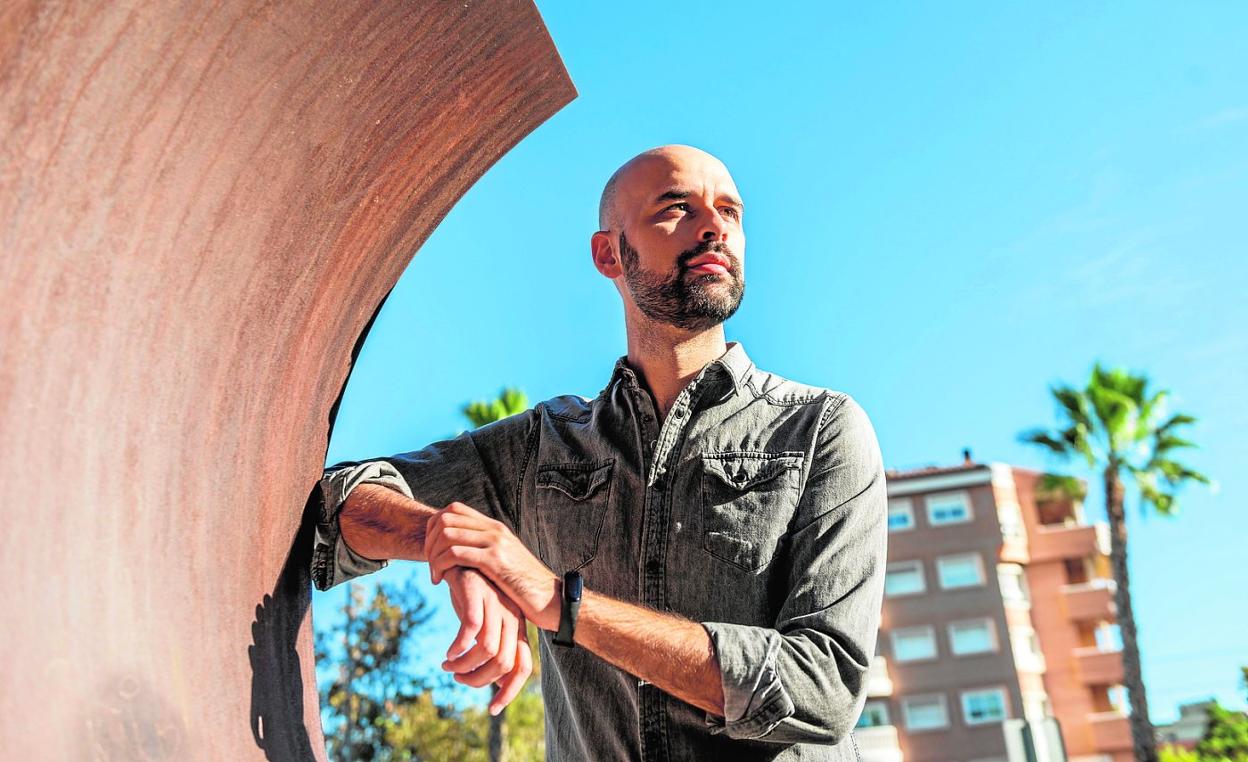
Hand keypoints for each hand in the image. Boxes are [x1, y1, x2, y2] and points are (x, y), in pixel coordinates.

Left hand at [425, 502, 561, 631]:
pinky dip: (440, 565)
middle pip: (445, 519)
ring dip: (432, 556)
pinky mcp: (495, 561)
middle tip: (430, 565)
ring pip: (447, 535)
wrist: (551, 601)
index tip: (432, 551)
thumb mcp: (505, 563)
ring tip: (435, 576)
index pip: (454, 509)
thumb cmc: (525, 589)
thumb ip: (486, 553)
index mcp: (495, 527)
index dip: (434, 526)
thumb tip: (463, 553)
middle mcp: (495, 530)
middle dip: (429, 541)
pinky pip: (455, 553)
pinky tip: (441, 581)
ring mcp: (495, 543)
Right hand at [441, 566, 532, 714]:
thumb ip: (492, 649)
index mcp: (517, 627)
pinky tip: (448, 653)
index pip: (523, 667)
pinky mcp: (478, 594)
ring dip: (465, 666)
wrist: (460, 558)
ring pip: (488, 649)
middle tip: (458, 679)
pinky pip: (471, 630)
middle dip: (479, 680)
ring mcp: (496, 605)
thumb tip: (494, 682)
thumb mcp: (485, 625)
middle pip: (504, 663)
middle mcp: (511, 617)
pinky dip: (458, 648)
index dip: (510, 692)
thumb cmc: (472, 597)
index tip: (492, 709)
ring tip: (449, 666)